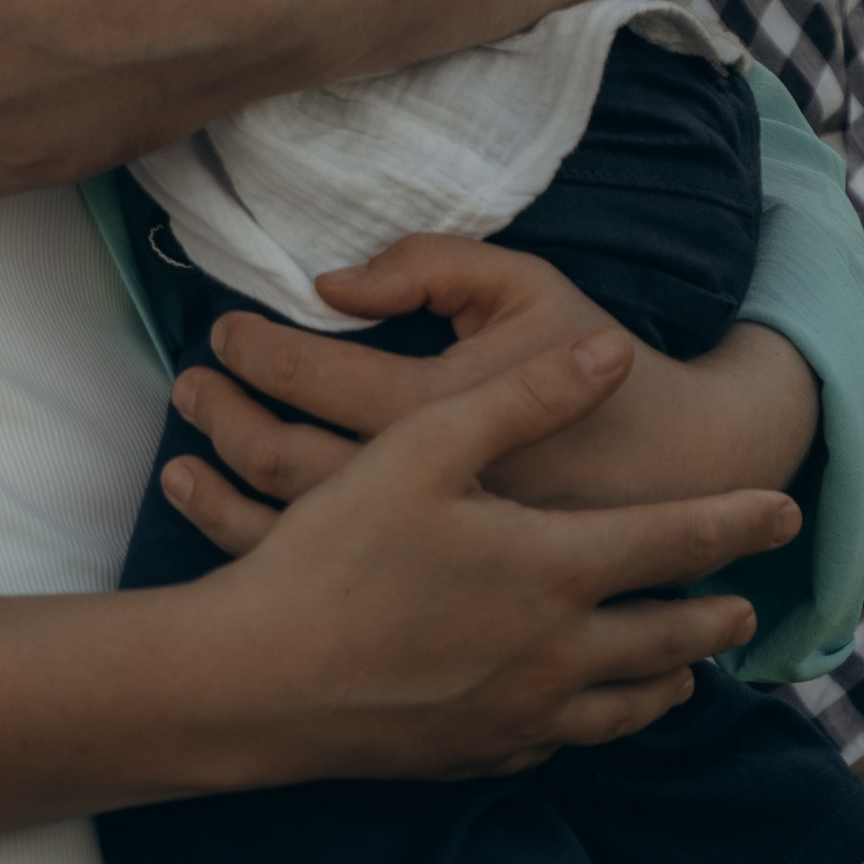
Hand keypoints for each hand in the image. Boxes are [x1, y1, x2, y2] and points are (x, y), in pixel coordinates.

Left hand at [170, 241, 817, 523]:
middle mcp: (425, 494)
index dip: (254, 349)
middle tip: (190, 381)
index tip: (225, 330)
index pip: (315, 378)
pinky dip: (255, 541)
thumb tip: (331, 284)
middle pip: (283, 457)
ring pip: (286, 528)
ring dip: (218, 485)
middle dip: (221, 413)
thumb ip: (430, 266)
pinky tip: (221, 509)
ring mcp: (424, 558)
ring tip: (186, 448)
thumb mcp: (526, 288)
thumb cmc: (594, 365)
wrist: (677, 481)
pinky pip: (321, 578)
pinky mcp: (429, 598)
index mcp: (445, 412)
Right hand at [188, 327, 800, 779]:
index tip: (784, 511)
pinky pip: (565, 742)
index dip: (734, 522)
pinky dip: (596, 722)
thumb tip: (614, 352)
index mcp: (554, 570)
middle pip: (667, 638)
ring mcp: (522, 717)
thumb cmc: (339, 553)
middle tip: (748, 610)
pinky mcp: (479, 757)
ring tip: (689, 672)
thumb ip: (528, 396)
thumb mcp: (428, 446)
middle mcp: (558, 654)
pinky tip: (584, 714)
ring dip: (668, 680)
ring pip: (627, 706)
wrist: (262, 685)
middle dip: (714, 618)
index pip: (672, 542)